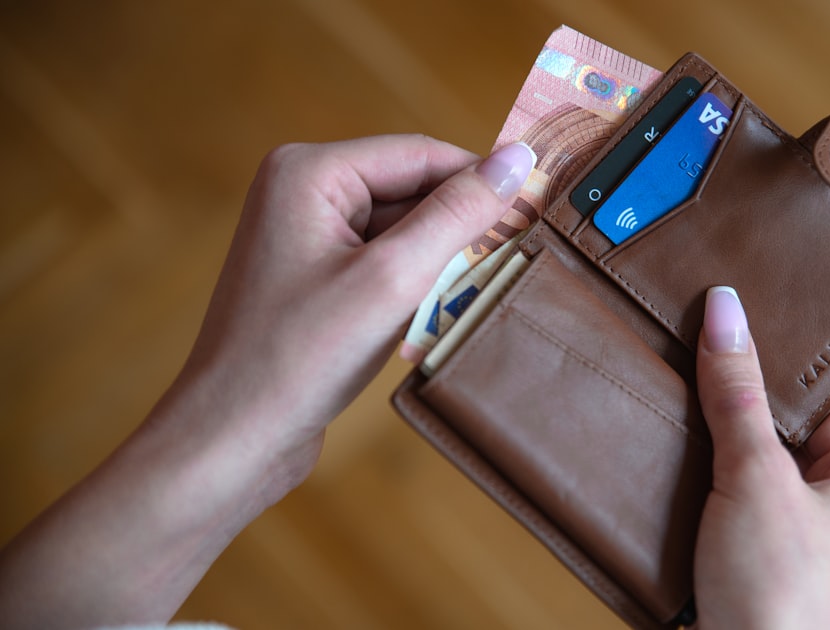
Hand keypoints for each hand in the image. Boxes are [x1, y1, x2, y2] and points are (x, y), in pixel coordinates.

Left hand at [0, 135, 535, 628]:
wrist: (231, 438)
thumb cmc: (298, 358)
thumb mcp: (392, 279)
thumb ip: (457, 215)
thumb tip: (518, 161)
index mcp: (309, 171)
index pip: (420, 154)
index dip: (481, 180)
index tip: (537, 209)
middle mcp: (302, 190)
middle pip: (411, 189)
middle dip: (458, 226)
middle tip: (509, 260)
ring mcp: (305, 235)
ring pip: (401, 229)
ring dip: (439, 261)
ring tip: (468, 294)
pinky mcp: (313, 276)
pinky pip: (382, 260)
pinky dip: (414, 284)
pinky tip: (431, 316)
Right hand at [691, 287, 829, 628]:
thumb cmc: (777, 595)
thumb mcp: (757, 478)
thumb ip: (738, 396)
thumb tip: (726, 310)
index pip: (825, 402)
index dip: (780, 363)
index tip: (735, 325)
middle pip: (778, 435)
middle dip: (731, 404)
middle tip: (687, 355)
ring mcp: (787, 548)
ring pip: (741, 474)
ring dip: (703, 449)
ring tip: (663, 401)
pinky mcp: (744, 573)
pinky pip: (716, 513)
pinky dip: (687, 493)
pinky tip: (655, 466)